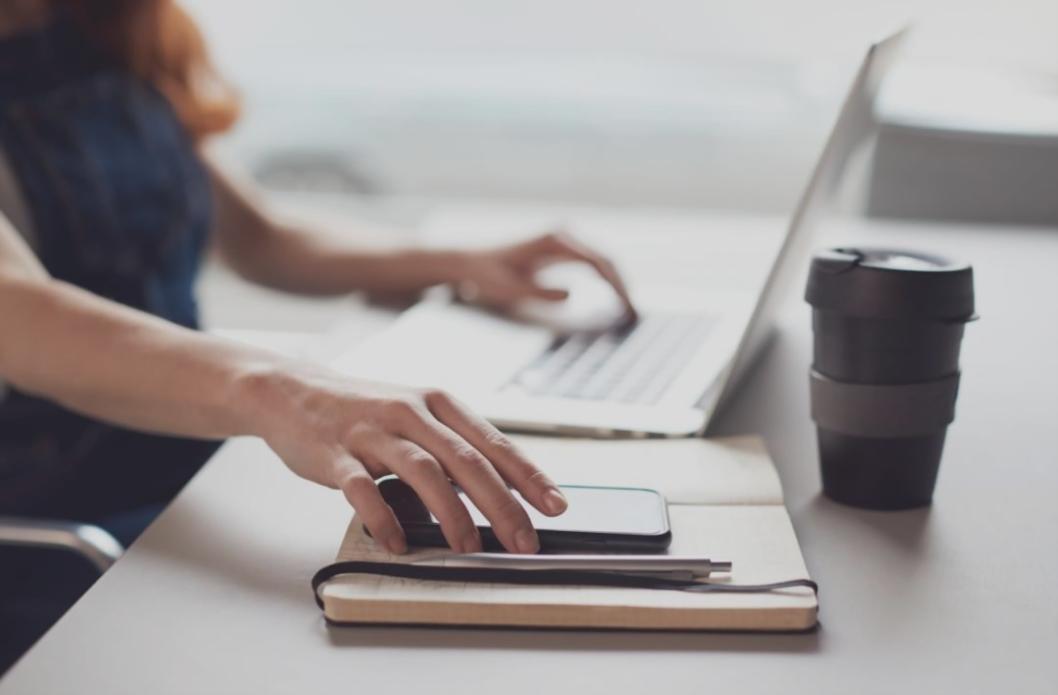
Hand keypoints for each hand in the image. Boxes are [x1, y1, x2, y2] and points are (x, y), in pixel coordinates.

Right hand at [247, 366, 566, 554]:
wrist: (293, 391)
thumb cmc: (365, 410)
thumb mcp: (417, 415)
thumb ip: (454, 447)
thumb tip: (503, 490)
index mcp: (438, 403)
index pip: (494, 442)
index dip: (529, 475)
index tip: (556, 506)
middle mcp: (411, 413)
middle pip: (467, 460)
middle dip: (502, 504)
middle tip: (524, 540)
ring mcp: (373, 432)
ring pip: (424, 471)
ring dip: (451, 513)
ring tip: (470, 547)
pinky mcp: (336, 453)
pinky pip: (363, 489)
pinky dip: (384, 518)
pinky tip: (399, 543)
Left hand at [453, 232, 635, 318]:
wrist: (469, 261)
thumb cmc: (487, 275)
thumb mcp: (510, 289)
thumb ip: (540, 292)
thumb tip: (571, 294)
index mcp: (554, 241)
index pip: (597, 261)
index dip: (616, 285)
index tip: (625, 306)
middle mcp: (563, 235)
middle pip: (606, 259)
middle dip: (622, 286)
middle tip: (634, 314)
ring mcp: (563, 240)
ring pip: (602, 261)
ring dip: (617, 284)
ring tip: (628, 311)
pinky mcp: (561, 249)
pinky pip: (592, 264)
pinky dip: (605, 281)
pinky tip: (613, 299)